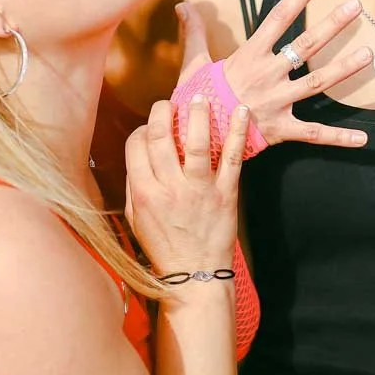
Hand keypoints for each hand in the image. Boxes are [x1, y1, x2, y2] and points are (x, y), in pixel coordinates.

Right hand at [126, 99, 248, 272]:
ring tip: (200, 98)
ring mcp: (200, 189)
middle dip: (163, 112)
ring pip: (197, 143)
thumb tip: (136, 154)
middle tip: (169, 103)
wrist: (195, 275)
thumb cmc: (164, 247)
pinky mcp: (226, 193)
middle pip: (163, 137)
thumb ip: (133, 186)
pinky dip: (238, 132)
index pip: (137, 146)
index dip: (142, 130)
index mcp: (145, 193)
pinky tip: (241, 111)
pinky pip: (232, 158)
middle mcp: (170, 187)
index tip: (150, 128)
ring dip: (198, 114)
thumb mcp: (135, 220)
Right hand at [178, 0, 372, 149]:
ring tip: (370, 54)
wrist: (194, 139)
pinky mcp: (281, 129)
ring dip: (344, 69)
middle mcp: (267, 76)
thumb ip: (195, 32)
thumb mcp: (193, 63)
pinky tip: (364, 138)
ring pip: (317, 84)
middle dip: (331, 25)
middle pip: (304, 46)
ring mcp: (277, 102)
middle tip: (356, 6)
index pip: (278, 17)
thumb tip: (182, 4)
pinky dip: (339, 137)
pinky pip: (314, 134)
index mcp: (249, 57)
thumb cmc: (196, 98)